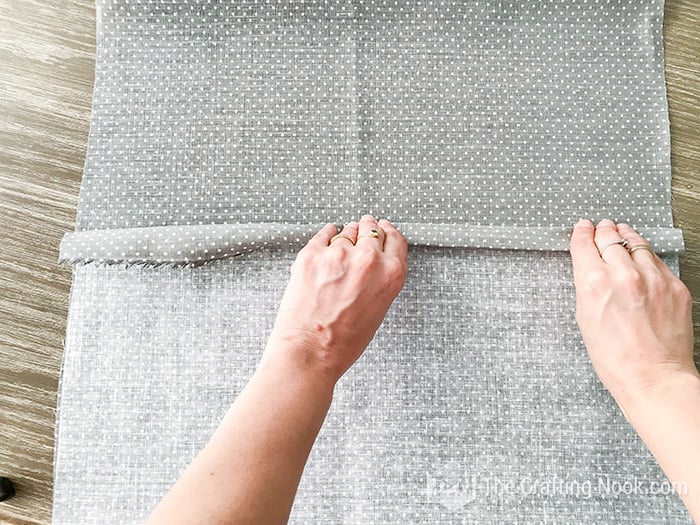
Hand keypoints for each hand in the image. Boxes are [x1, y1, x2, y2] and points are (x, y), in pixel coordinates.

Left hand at [264, 215, 407, 382]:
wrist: (310, 352)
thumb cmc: (343, 341)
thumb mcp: (378, 309)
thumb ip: (380, 280)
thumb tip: (374, 260)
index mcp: (390, 275)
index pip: (395, 240)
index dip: (388, 233)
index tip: (384, 228)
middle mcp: (367, 260)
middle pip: (371, 230)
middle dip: (367, 229)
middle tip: (363, 230)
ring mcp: (338, 255)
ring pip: (347, 231)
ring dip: (346, 235)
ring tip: (342, 243)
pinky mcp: (312, 254)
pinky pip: (323, 234)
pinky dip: (326, 236)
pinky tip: (327, 239)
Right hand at [569, 218, 695, 403]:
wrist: (653, 377)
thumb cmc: (615, 358)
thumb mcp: (585, 318)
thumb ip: (586, 286)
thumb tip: (589, 267)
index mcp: (594, 283)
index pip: (585, 244)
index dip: (581, 233)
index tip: (581, 228)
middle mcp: (624, 274)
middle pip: (610, 238)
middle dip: (603, 231)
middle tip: (600, 227)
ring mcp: (653, 278)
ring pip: (636, 243)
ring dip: (626, 236)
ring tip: (621, 232)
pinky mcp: (674, 286)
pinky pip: (657, 260)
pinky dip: (646, 255)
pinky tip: (641, 256)